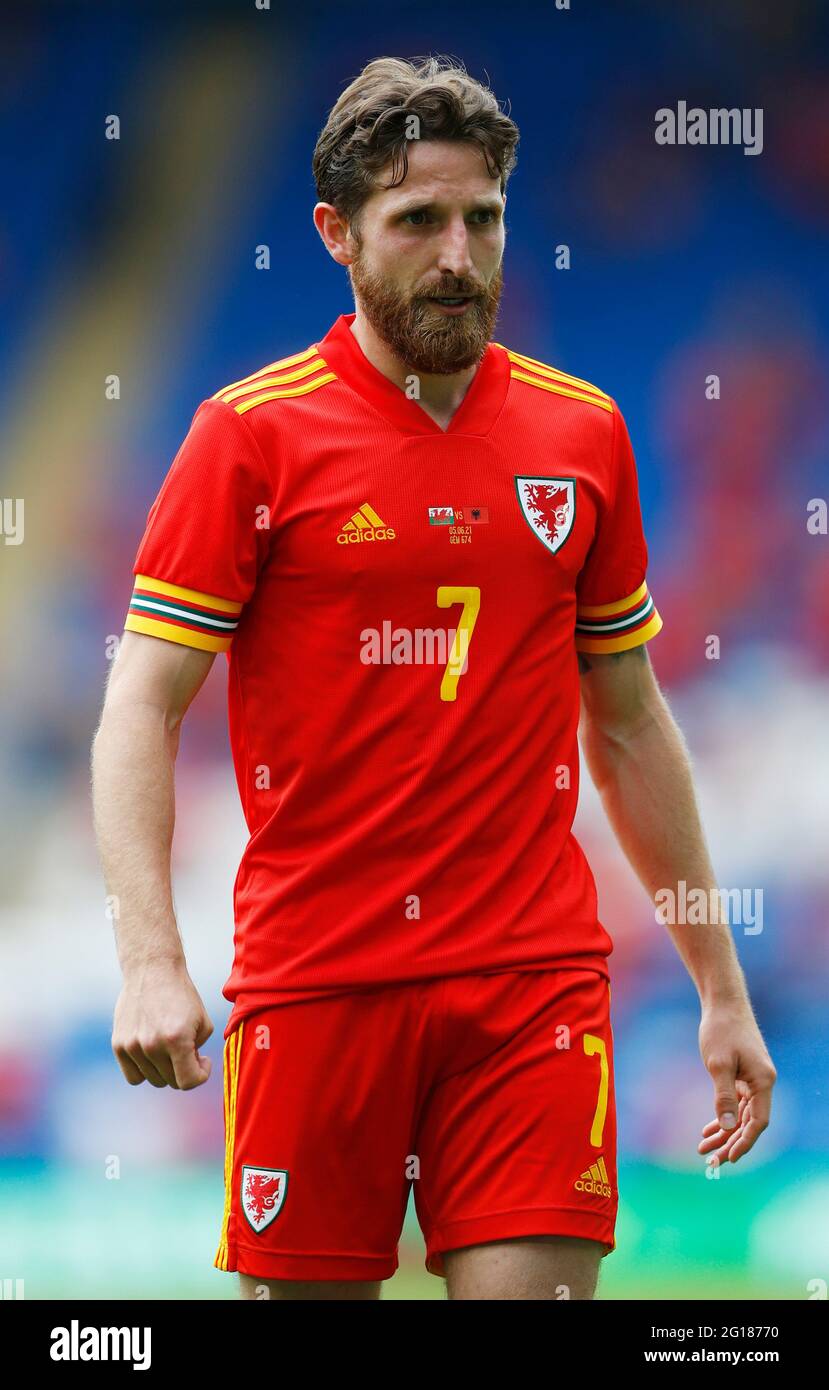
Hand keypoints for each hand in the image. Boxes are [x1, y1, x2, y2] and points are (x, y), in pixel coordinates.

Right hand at [112, 961, 213, 1089]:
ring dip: (166, 1069)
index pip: (188, 1082)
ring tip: (170, 1047)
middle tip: (187, 1048)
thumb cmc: (182, 995)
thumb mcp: (204, 1022)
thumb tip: (189, 1069)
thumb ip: (199, 1052)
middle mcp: (152, 1045)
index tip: (203, 1060)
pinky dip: (145, 1071)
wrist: (152, 970)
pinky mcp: (118, 1045)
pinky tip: (153, 1052)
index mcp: (176, 1039)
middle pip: (171, 1081)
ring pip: (154, 1080)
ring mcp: (132, 1046)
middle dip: (184, 1068)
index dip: (201, 1075)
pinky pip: (133, 1077)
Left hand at [697, 1001, 776, 1164]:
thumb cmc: (721, 1030)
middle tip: (711, 1162)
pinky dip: (722, 1116)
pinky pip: (735, 1103)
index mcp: (763, 1082)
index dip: (745, 1142)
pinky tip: (708, 1129)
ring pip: (740, 1115)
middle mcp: (762, 1083)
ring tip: (703, 1150)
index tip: (730, 1159)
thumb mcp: (718, 1064)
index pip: (758, 1122)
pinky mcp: (742, 1075)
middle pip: (749, 1123)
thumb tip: (727, 1127)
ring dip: (723, 1132)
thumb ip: (723, 1096)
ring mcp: (752, 1080)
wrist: (722, 1004)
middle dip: (730, 1143)